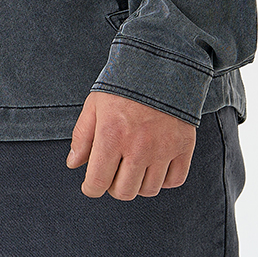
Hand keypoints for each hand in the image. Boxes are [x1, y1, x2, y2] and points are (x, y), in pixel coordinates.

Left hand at [66, 90, 195, 199]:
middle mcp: (138, 147)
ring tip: (134, 164)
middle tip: (113, 170)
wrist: (161, 64)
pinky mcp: (183, 147)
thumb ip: (82, 136)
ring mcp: (163, 149)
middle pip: (124, 192)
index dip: (91, 188)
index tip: (92, 183)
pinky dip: (164, 178)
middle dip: (113, 186)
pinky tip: (155, 164)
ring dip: (138, 182)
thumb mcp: (95, 105)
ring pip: (149, 190)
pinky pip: (174, 181)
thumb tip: (73, 164)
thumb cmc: (123, 85)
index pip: (97, 183)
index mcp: (111, 136)